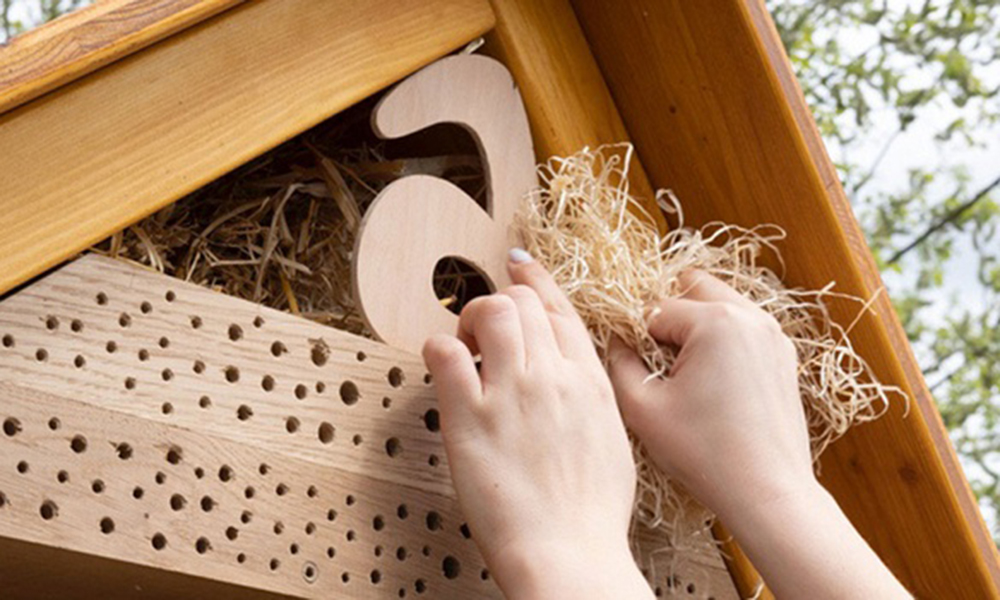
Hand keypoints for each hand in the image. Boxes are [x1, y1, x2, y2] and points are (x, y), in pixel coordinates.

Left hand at [423, 250, 652, 599]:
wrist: (570, 554)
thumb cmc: (591, 515)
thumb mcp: (612, 443)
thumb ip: (590, 402)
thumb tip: (572, 385)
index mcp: (589, 381)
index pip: (559, 309)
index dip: (535, 279)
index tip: (519, 263)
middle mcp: (553, 375)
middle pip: (521, 302)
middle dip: (497, 307)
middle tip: (482, 337)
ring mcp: (513, 392)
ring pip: (490, 310)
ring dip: (469, 320)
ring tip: (465, 350)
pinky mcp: (470, 415)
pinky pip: (445, 352)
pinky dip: (438, 350)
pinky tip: (442, 368)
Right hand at [608, 270, 908, 598]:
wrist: (767, 492)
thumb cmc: (705, 453)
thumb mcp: (643, 408)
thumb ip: (619, 362)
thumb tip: (615, 339)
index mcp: (716, 321)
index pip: (655, 308)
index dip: (637, 338)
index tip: (637, 371)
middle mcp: (750, 316)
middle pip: (692, 289)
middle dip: (669, 318)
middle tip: (659, 362)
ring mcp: (773, 334)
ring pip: (719, 305)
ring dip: (696, 327)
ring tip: (684, 373)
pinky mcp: (783, 356)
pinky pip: (742, 329)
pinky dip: (721, 342)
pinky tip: (711, 383)